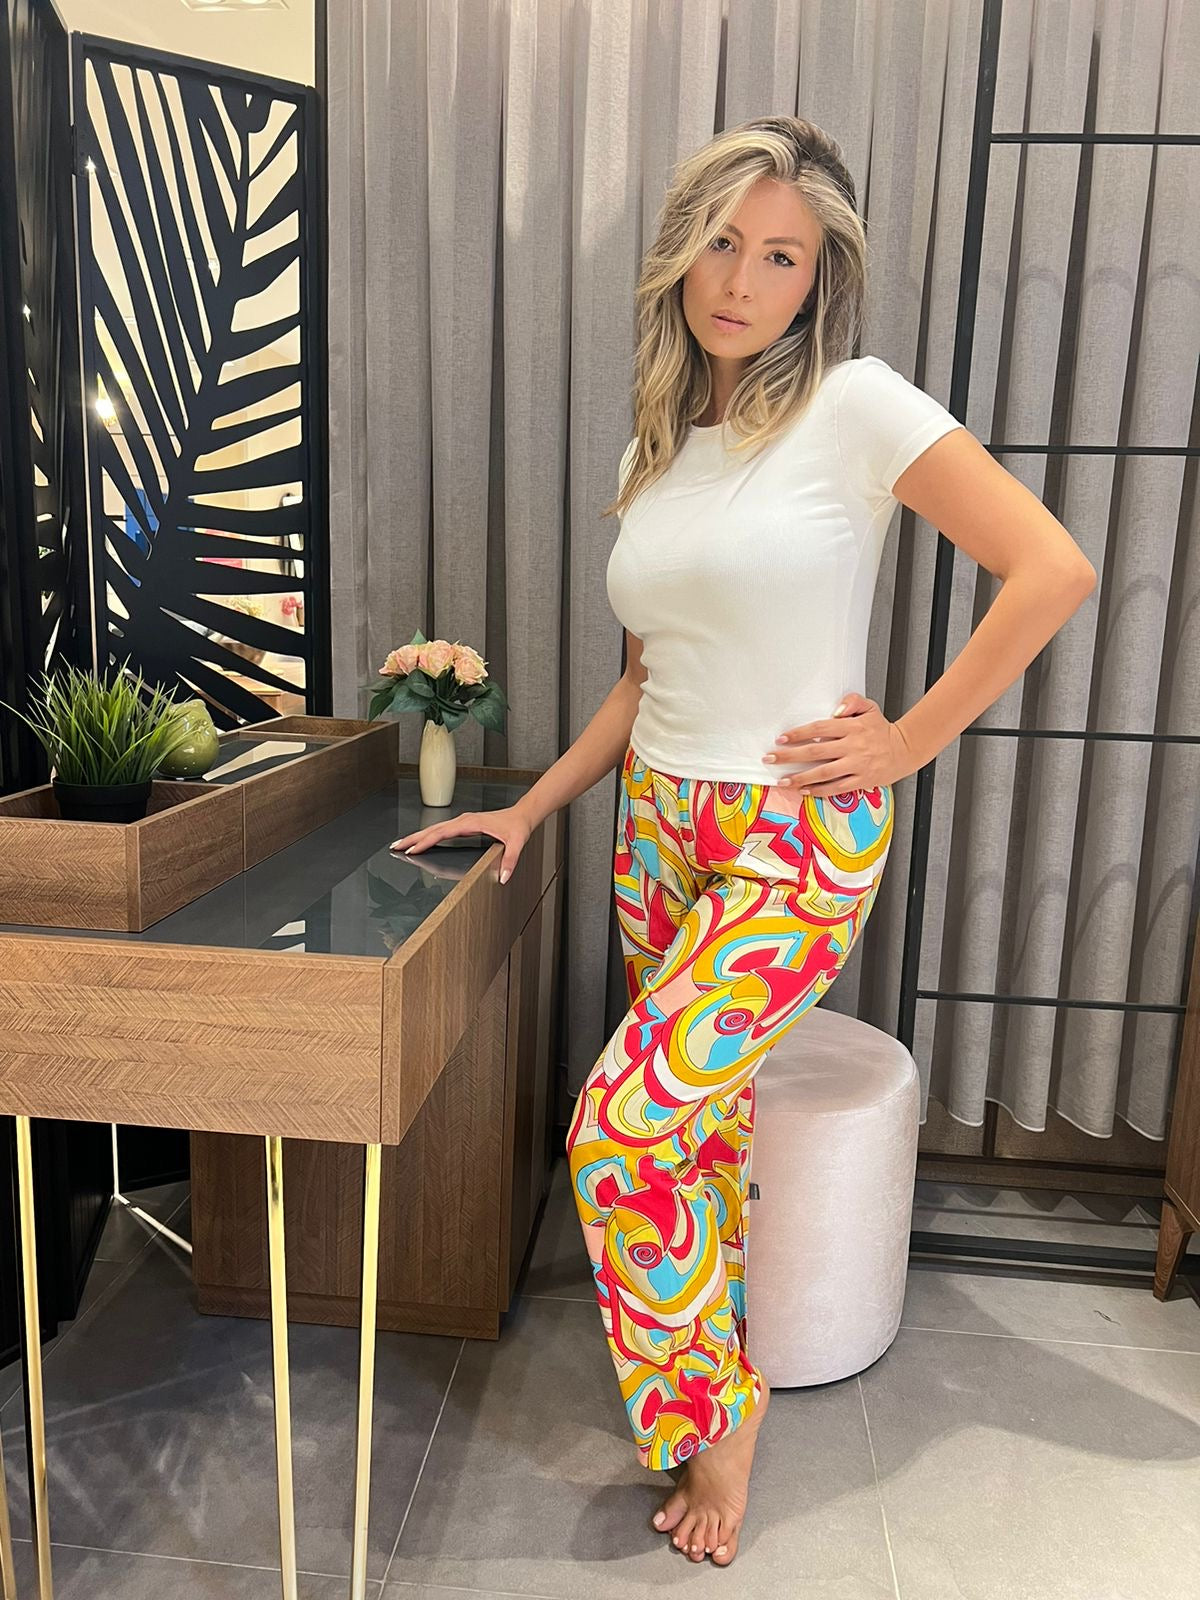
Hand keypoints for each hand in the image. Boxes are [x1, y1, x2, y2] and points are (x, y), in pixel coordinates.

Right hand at [390, 805, 531, 884]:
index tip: (412, 850)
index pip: (442, 833)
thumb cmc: (517, 826)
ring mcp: (463, 822)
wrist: (523, 814)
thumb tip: (504, 877)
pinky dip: (428, 835)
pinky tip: (422, 842)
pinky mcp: (464, 825)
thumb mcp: (517, 843)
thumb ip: (511, 860)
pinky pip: (441, 830)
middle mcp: (464, 820)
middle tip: (395, 846)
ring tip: (401, 844)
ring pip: (435, 829)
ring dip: (417, 836)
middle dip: (412, 838)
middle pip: (432, 829)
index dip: (426, 842)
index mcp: (471, 823)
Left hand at [764, 693, 919, 796]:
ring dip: (800, 778)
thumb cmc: (882, 729)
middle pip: (815, 752)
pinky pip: (837, 788)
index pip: (819, 729)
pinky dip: (819, 791)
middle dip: (790, 756)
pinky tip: (804, 791)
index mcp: (852, 727)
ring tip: (782, 781)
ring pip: (823, 773)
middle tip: (770, 759)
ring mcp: (857, 765)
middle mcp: (853, 746)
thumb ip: (852, 701)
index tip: (781, 739)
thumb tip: (835, 710)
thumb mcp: (870, 707)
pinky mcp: (862, 781)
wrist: (905, 749)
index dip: (798, 734)